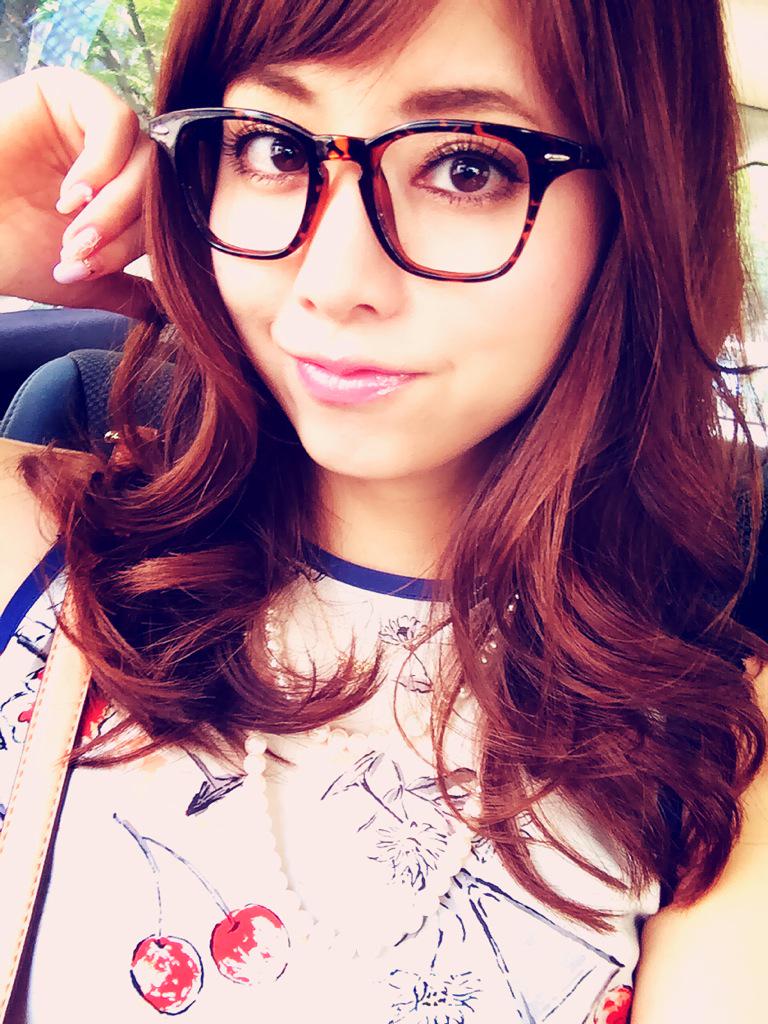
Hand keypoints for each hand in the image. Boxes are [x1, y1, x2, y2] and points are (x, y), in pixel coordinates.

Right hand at [0, 67, 155, 319]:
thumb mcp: (80, 281)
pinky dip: (102, 164)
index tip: (92, 270)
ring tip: (73, 230)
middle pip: (159, 186)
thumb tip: (169, 310)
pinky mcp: (70, 90)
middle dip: (124, 229)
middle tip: (80, 253)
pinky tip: (72, 194)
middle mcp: (114, 155)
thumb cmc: (5, 251)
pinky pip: (116, 121)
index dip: (139, 248)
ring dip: (115, 204)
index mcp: (122, 193)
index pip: (164, 214)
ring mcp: (93, 121)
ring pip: (145, 158)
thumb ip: (126, 290)